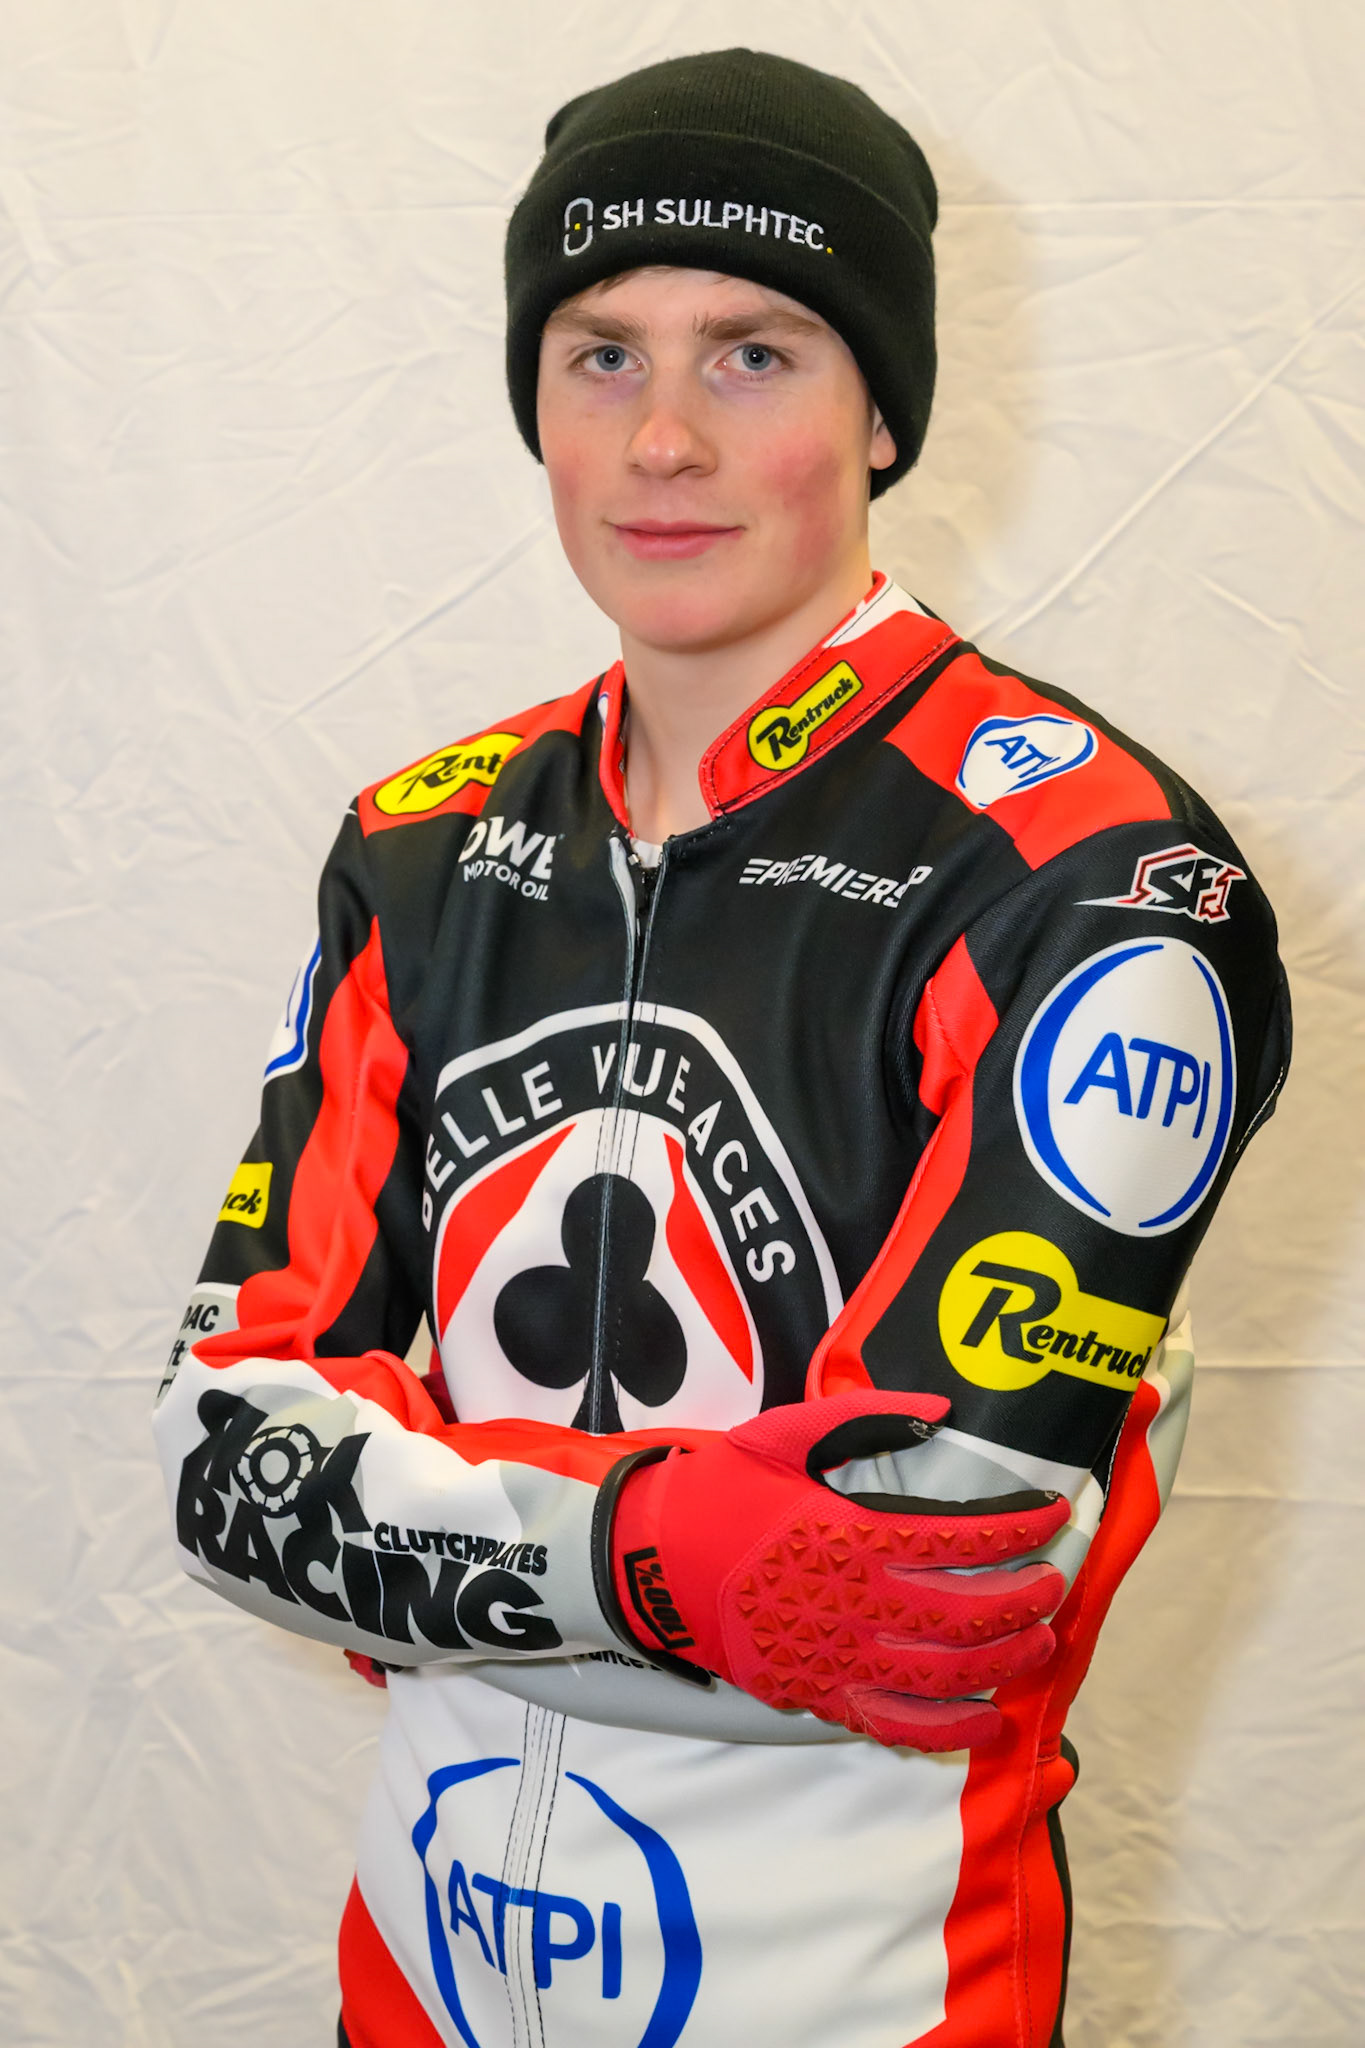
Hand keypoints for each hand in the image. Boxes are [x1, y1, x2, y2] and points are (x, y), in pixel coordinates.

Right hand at [604, 1391, 1067, 1749]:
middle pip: (965, 1616)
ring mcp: (839, 1660)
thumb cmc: (718, 1493)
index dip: (1018, 1529)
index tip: (1055, 1515)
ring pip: (945, 1676)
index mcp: (849, 1537)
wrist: (649, 1566)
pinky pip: (898, 1727)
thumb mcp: (781, 1434)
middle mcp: (855, 1606)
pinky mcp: (821, 1697)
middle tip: (1054, 1584)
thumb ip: (865, 1417)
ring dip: (1003, 1662)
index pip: (958, 1540)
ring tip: (1039, 1643)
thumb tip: (940, 1411)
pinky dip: (949, 1730)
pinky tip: (986, 1721)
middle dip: (1025, 1601)